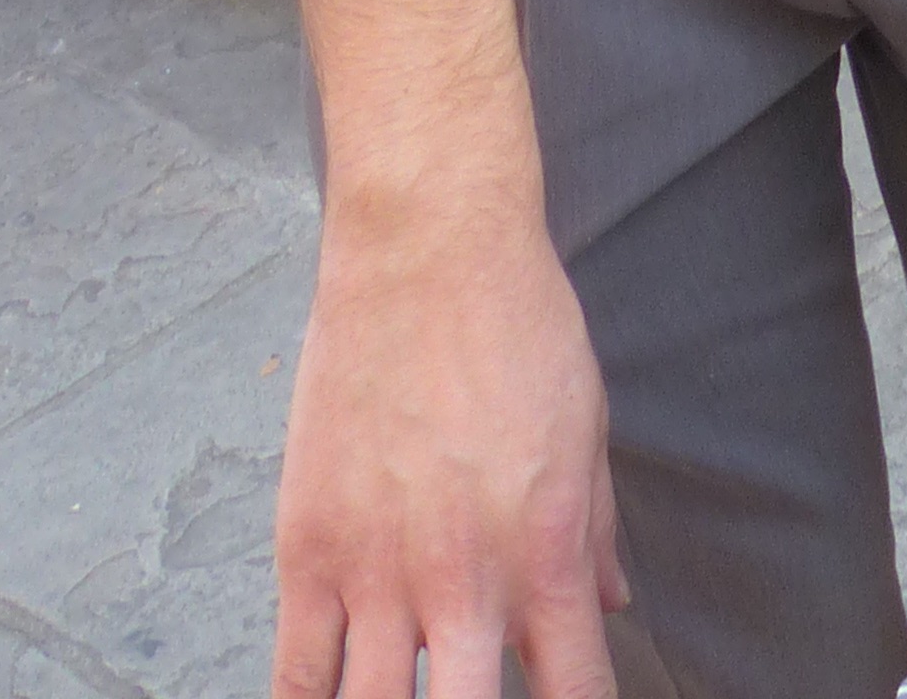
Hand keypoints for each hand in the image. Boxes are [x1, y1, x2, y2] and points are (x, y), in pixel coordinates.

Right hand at [272, 185, 626, 698]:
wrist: (427, 253)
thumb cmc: (519, 325)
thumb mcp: (587, 427)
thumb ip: (596, 531)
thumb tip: (610, 605)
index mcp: (545, 553)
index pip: (575, 691)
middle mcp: (462, 582)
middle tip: (479, 698)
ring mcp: (377, 574)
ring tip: (409, 693)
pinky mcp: (307, 551)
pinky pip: (296, 677)